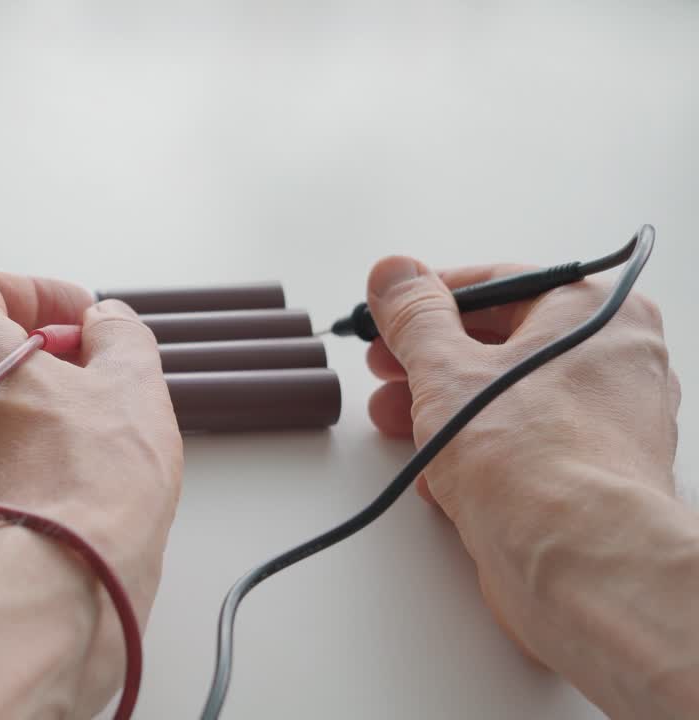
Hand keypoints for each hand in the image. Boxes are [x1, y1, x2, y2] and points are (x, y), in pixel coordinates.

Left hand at [0, 268, 182, 620]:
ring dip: (19, 396)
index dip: (36, 292)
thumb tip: (110, 325)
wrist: (48, 585)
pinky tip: (59, 462)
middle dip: (31, 345)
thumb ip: (118, 334)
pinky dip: (5, 442)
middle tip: (86, 365)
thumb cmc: (79, 489)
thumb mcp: (130, 383)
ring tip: (81, 418)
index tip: (78, 315)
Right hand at [363, 256, 681, 659]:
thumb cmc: (531, 457)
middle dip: (428, 362)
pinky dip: (477, 452)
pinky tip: (437, 473)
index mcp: (598, 311)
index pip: (501, 284)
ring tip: (394, 423)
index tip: (388, 312)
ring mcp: (610, 421)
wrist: (575, 559)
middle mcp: (617, 359)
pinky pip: (525, 446)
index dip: (430, 298)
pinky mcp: (592, 475)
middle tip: (384, 369)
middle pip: (502, 343)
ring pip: (509, 399)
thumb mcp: (444, 367)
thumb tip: (394, 274)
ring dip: (441, 409)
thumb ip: (413, 315)